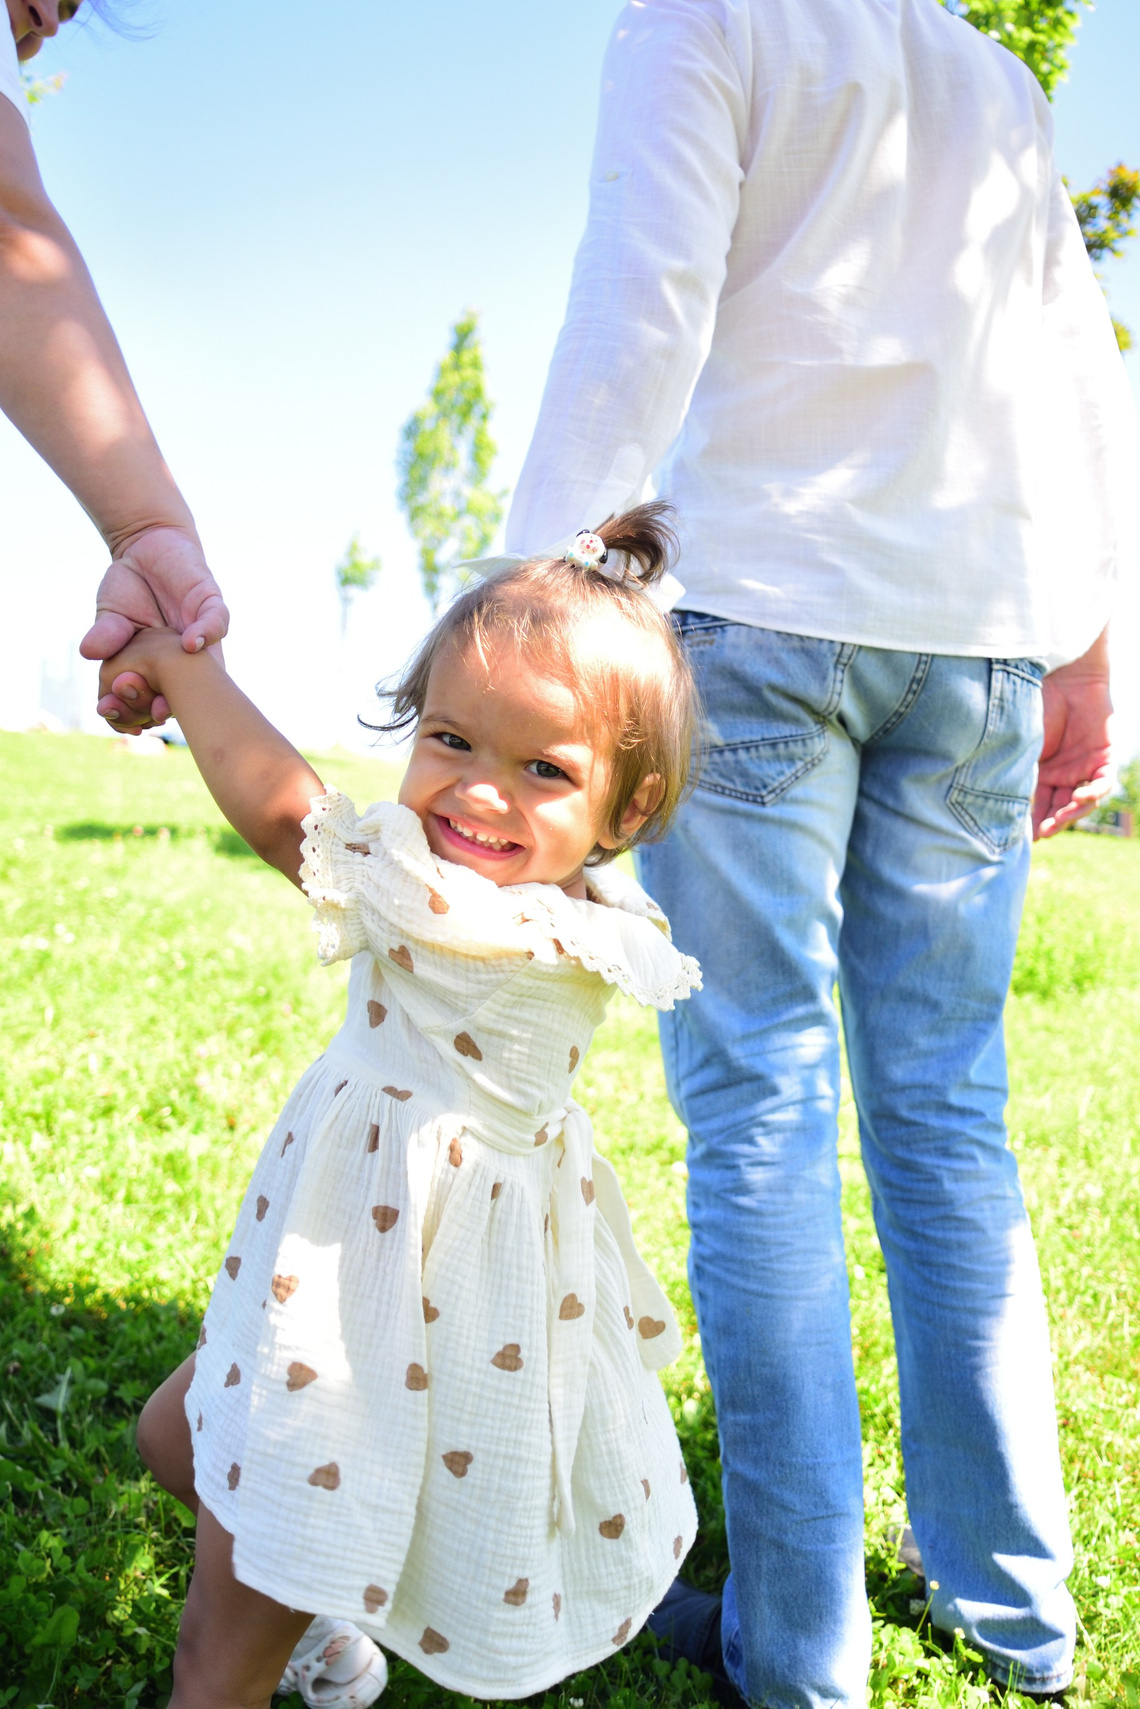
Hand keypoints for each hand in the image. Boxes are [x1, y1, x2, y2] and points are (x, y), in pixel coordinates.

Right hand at [80, 526, 228, 730]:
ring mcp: (201, 632)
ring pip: (207, 667)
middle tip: (150, 715)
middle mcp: (186, 657)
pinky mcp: (211, 604)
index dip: (140, 711)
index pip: (154, 695)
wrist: (146, 546)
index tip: (122, 722)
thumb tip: (88, 652)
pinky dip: (205, 633)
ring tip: (170, 696)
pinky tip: (189, 644)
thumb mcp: (110, 614)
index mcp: (161, 666)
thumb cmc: (128, 588)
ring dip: (188, 681)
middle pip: (185, 691)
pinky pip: (216, 623)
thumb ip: (107, 634)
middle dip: (168, 704)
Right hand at [1033, 657, 1113, 839]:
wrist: (1061, 673)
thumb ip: (1017, 772)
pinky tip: (1079, 797)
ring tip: (1057, 823)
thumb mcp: (1021, 746)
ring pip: (1082, 801)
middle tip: (1040, 834)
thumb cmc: (1034, 703)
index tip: (1019, 837)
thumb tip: (998, 805)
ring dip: (1070, 814)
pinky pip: (1103, 783)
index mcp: (1041, 773)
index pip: (1037, 805)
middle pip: (1059, 808)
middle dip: (1051, 823)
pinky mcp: (1105, 756)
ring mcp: (1085, 767)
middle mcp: (1063, 774)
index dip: (1030, 822)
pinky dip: (1092, 793)